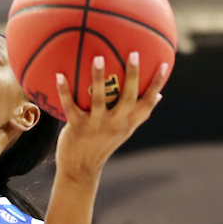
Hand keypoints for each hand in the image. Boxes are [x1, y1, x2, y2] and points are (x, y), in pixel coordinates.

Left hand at [54, 52, 167, 183]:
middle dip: (132, 75)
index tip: (163, 64)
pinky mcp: (77, 127)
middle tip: (134, 54)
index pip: (147, 103)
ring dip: (98, 78)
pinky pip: (70, 106)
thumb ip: (139, 114)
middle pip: (128, 97)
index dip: (156, 84)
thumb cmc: (103, 145)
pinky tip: (59, 75)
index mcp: (128, 123)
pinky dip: (64, 91)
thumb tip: (160, 96)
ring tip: (98, 58)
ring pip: (99, 99)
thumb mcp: (124, 131)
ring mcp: (96, 125)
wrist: (80, 170)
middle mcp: (115, 123)